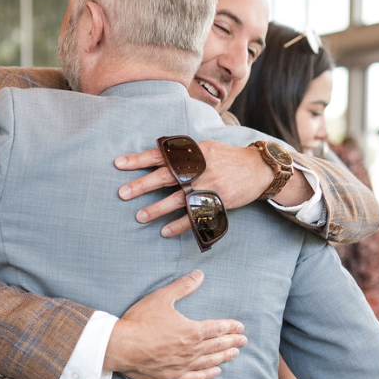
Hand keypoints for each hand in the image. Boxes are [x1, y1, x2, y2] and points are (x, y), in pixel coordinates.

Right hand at [104, 270, 246, 378]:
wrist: (120, 347)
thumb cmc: (140, 321)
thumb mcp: (162, 298)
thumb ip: (183, 286)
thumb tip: (199, 275)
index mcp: (192, 331)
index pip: (218, 328)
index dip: (231, 327)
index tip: (240, 327)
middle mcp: (191, 350)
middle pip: (217, 345)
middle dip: (232, 342)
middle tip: (244, 341)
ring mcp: (183, 365)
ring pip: (210, 361)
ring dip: (224, 357)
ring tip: (235, 354)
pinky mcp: (173, 377)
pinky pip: (196, 377)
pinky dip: (208, 374)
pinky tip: (216, 372)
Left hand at [115, 142, 272, 237]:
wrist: (259, 169)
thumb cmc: (227, 158)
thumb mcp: (206, 147)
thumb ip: (185, 153)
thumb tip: (158, 157)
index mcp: (195, 151)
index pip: (163, 154)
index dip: (140, 159)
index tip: (119, 164)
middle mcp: (200, 168)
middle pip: (167, 176)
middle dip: (143, 185)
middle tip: (123, 193)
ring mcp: (210, 186)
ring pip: (179, 198)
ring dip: (158, 209)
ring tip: (140, 217)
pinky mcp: (218, 202)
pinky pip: (196, 216)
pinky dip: (180, 225)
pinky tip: (165, 231)